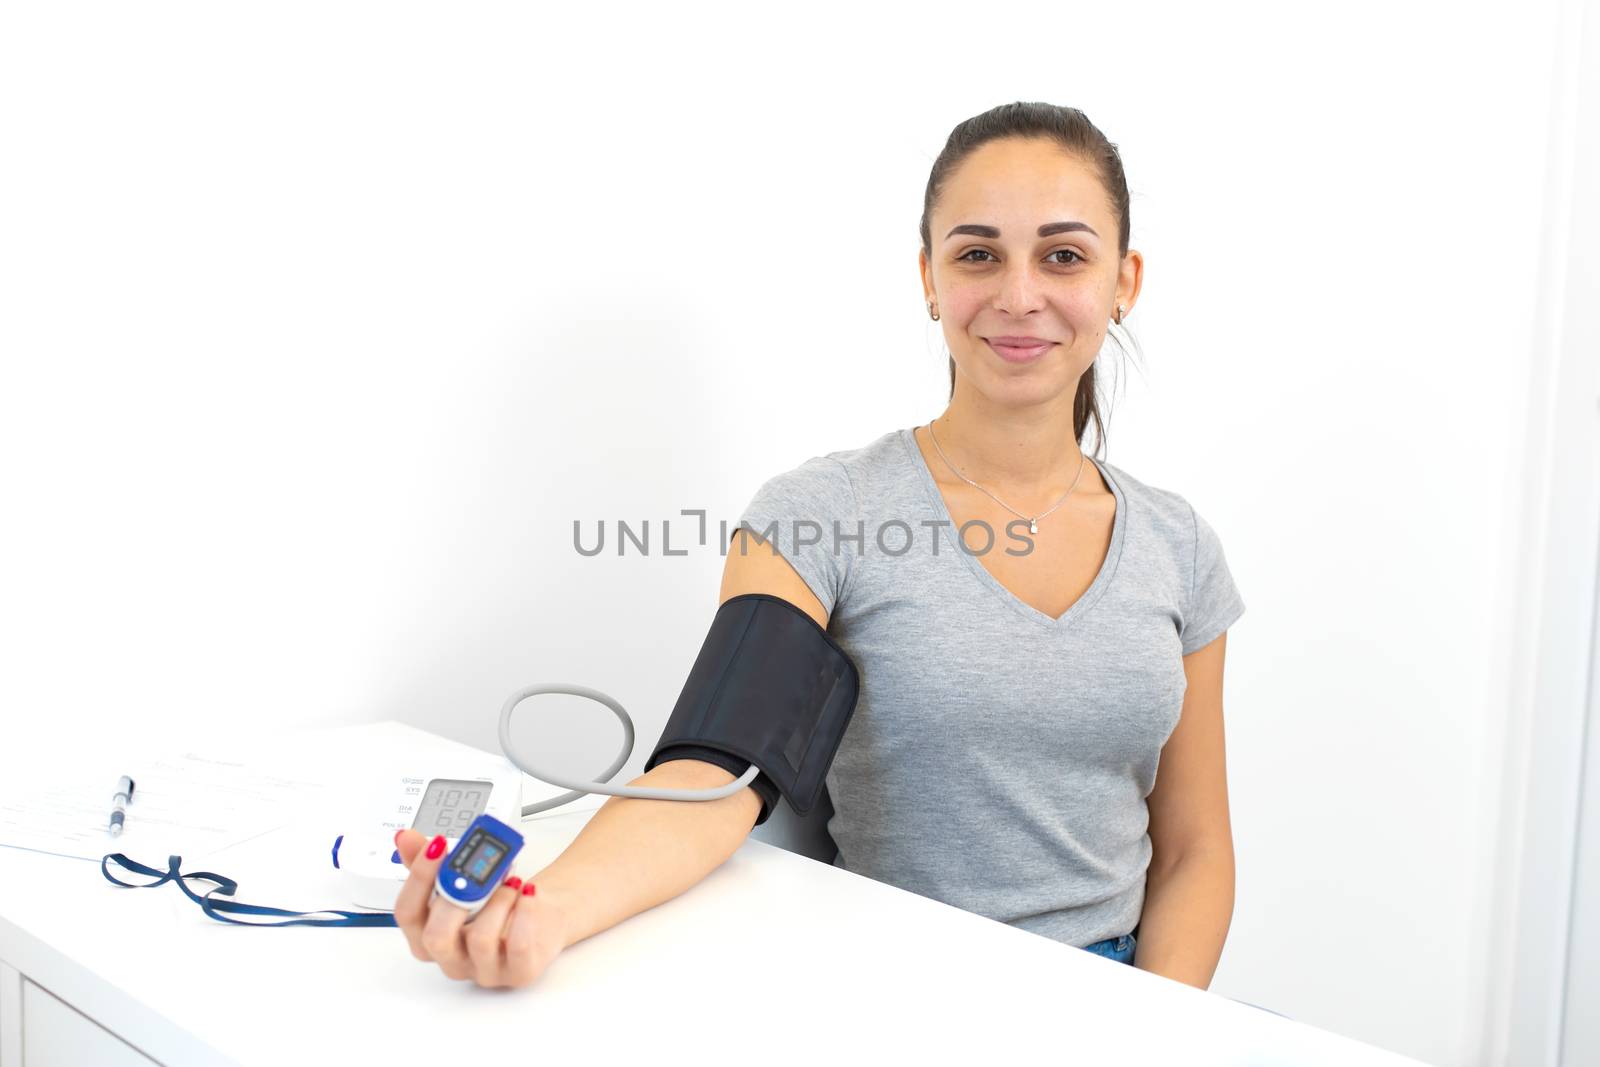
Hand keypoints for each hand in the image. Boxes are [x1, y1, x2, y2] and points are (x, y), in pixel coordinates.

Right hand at [392, 828, 566, 987]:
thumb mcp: (462, 883)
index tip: (437, 846)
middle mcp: (452, 959)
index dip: (418, 878)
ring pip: (480, 941)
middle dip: (454, 897)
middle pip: (436, 938)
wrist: (545, 918)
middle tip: (473, 871)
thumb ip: (432, 865)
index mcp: (428, 937)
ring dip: (496, 901)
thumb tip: (405, 838)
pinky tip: (528, 892)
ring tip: (511, 881)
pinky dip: (524, 913)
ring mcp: (485, 970)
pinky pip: (518, 946)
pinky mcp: (519, 972)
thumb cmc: (498, 904)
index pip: (408, 915)